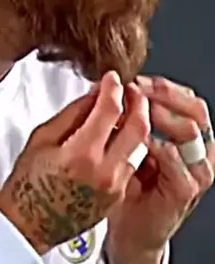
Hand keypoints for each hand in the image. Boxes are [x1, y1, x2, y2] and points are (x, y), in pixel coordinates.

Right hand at [0, 71, 150, 255]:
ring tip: (125, 109)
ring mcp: (115, 187)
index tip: (111, 78)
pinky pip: (132, 162)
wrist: (28, 222)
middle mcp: (105, 171)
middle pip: (138, 126)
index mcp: (82, 153)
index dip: (113, 87)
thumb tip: (93, 94)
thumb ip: (72, 113)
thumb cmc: (28, 182)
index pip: (110, 109)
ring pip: (140, 145)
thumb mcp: (42, 137)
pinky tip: (117, 135)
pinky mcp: (118, 196)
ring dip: (137, 122)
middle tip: (129, 88)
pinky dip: (130, 143)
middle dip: (137, 101)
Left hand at [105, 76, 214, 262]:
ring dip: (162, 116)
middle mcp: (195, 148)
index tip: (136, 80)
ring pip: (191, 132)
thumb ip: (125, 117)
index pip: (185, 97)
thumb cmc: (126, 180)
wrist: (129, 225)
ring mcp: (193, 170)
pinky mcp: (184, 191)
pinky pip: (180, 164)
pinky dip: (161, 149)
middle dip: (164, 95)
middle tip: (137, 91)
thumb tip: (111, 87)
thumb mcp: (124, 141)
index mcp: (182, 132)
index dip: (162, 86)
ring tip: (138, 112)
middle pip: (195, 109)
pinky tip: (142, 143)